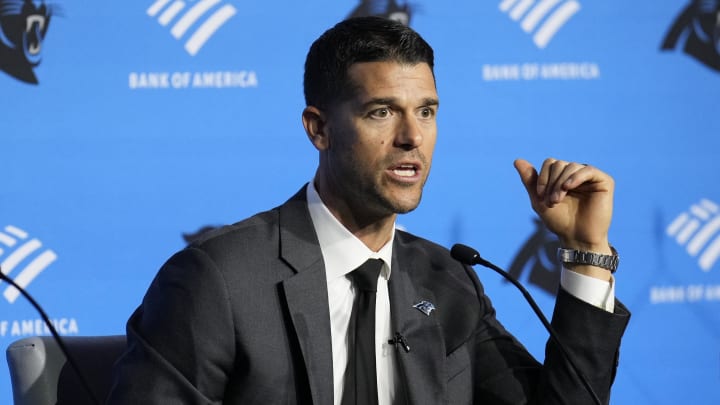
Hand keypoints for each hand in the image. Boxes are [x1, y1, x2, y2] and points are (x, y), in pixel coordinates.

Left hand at [514, 158, 614, 279]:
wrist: (576, 238)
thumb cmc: (559, 221)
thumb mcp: (539, 200)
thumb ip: (530, 180)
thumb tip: (517, 160)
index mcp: (563, 177)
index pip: (550, 163)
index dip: (543, 177)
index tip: (540, 196)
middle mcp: (576, 174)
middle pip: (559, 164)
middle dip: (551, 182)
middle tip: (552, 201)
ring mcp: (590, 177)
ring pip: (571, 166)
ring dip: (560, 183)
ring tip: (558, 200)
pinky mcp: (604, 182)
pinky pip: (588, 170)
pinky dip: (575, 177)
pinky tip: (568, 187)